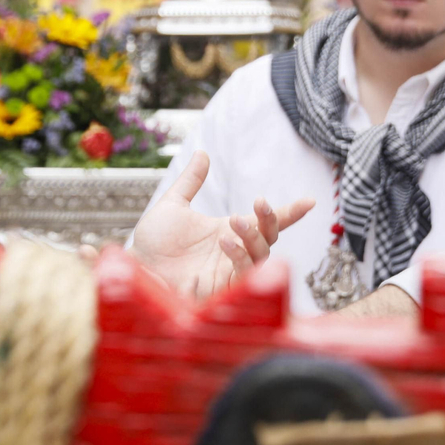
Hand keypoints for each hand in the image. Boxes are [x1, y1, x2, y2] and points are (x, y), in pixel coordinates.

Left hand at [128, 151, 314, 298]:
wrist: (135, 269)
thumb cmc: (152, 244)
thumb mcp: (173, 206)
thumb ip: (191, 182)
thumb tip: (203, 153)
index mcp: (228, 232)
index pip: (266, 222)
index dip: (289, 213)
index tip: (310, 201)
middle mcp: (234, 252)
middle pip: (269, 238)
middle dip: (271, 220)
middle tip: (259, 203)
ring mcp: (229, 272)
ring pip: (261, 256)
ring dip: (254, 237)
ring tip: (235, 220)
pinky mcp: (222, 291)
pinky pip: (243, 275)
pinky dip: (240, 256)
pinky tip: (225, 241)